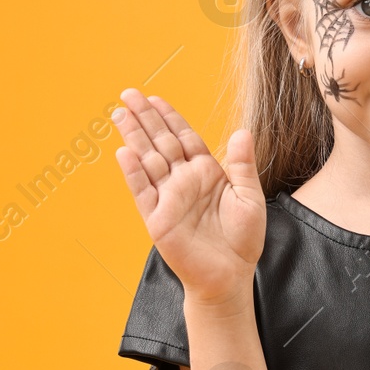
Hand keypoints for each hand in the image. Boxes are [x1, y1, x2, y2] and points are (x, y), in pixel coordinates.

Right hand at [112, 88, 264, 305]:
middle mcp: (184, 181)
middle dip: (145, 118)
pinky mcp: (158, 219)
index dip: (170, 117)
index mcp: (206, 173)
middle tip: (128, 94)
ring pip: (148, 161)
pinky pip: (143, 192)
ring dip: (134, 138)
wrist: (231, 276)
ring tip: (120, 114)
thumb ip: (243, 165)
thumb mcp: (249, 197)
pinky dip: (134, 173)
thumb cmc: (242, 239)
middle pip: (161, 143)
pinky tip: (124, 153)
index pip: (184, 137)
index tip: (155, 97)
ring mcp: (168, 199)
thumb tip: (242, 130)